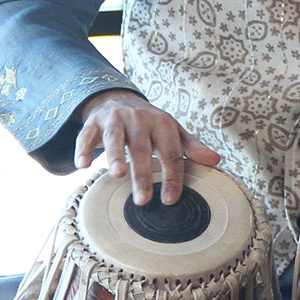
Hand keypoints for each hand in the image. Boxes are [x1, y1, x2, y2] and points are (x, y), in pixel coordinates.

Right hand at [73, 90, 220, 204]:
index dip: (172, 176)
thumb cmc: (150, 124)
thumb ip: (192, 147)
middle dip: (143, 174)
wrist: (119, 99)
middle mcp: (139, 119)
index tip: (171, 200)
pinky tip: (82, 166)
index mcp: (162, 123)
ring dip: (115, 156)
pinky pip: (86, 136)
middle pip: (142, 148)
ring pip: (115, 138)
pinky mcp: (93, 122)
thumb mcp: (173, 131)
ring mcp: (115, 119)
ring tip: (116, 176)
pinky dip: (83, 149)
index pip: (170, 152)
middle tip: (143, 200)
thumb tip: (217, 161)